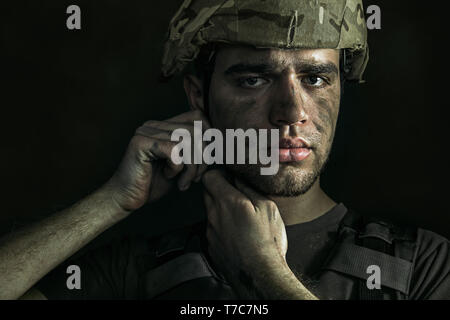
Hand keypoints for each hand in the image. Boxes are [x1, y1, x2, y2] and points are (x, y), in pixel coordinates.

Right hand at [105, 110, 210, 212]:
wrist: (126, 199)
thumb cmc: (154, 184)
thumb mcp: (183, 165)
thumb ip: (197, 150)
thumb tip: (221, 143)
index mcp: (165, 126)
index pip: (199, 118)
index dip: (210, 139)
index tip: (206, 163)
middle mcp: (156, 124)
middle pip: (197, 130)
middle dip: (203, 158)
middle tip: (195, 178)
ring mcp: (147, 131)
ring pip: (188, 140)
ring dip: (192, 167)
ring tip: (184, 182)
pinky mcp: (141, 143)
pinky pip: (175, 150)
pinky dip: (178, 168)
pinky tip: (169, 177)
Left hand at [202, 169, 287, 297]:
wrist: (258, 274)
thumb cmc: (267, 240)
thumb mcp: (267, 207)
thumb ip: (249, 189)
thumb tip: (239, 178)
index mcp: (227, 201)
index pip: (209, 177)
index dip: (219, 174)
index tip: (229, 177)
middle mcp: (213, 214)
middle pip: (206, 192)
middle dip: (218, 189)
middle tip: (235, 194)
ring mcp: (210, 231)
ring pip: (209, 211)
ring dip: (220, 209)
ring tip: (240, 217)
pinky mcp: (211, 245)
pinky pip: (212, 228)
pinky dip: (221, 226)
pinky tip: (237, 233)